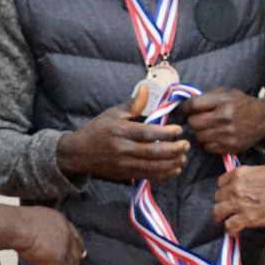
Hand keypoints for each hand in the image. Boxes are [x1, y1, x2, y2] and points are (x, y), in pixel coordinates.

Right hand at [12, 206, 85, 264]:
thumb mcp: (34, 220)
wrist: (17, 226)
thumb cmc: (16, 222)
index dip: (77, 246)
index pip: (74, 235)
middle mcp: (66, 234)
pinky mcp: (59, 260)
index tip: (80, 253)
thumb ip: (40, 228)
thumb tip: (31, 234)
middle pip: (76, 251)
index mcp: (61, 221)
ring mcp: (65, 247)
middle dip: (76, 262)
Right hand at [56, 92, 189, 182]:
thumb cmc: (97, 130)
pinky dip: (164, 174)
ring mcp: (124, 164)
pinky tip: (175, 169)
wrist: (78, 153)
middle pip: (153, 152)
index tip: (179, 130)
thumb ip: (132, 104)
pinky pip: (148, 176)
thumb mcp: (112, 113)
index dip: (166, 132)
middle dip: (173, 150)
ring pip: (153, 167)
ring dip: (172, 163)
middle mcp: (123, 149)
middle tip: (186, 145)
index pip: (147, 133)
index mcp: (120, 131)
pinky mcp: (125, 175)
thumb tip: (146, 88)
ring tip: (184, 157)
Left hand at [183, 88, 264, 155]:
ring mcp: (228, 134)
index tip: (185, 109)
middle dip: (193, 120)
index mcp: (223, 100)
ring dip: (200, 132)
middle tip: (198, 119)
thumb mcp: (226, 92)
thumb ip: (207, 97)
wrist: (262, 119)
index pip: (193, 105)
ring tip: (207, 127)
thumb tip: (186, 105)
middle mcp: (225, 117)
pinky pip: (208, 147)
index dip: (185, 108)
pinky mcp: (230, 146)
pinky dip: (208, 142)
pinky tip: (214, 136)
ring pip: (199, 136)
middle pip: (193, 122)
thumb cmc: (241, 104)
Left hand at [213, 166, 264, 233]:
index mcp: (239, 174)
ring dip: (221, 217)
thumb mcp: (259, 171)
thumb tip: (245, 186)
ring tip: (224, 221)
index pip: (221, 182)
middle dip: (223, 202)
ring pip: (218, 211)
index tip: (227, 194)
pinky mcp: (246, 217)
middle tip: (227, 208)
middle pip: (218, 197)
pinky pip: (230, 225)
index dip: (224, 189)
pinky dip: (230, 230)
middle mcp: (235, 188)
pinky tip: (233, 232)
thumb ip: (247, 178)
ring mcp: (238, 203)